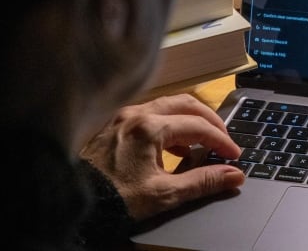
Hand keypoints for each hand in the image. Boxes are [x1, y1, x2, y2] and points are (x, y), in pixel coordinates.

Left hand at [79, 94, 244, 220]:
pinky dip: (172, 124)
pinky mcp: (117, 124)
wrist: (73, 203)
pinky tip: (176, 146)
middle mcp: (137, 114)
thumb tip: (233, 176)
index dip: (221, 141)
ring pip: (169, 106)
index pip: (198, 126)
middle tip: (224, 140)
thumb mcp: (165, 194)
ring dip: (191, 120)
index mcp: (149, 127)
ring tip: (203, 143)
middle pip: (187, 104)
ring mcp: (125, 117)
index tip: (233, 156)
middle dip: (210, 121)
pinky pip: (153, 113)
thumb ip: (203, 182)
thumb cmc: (115, 198)